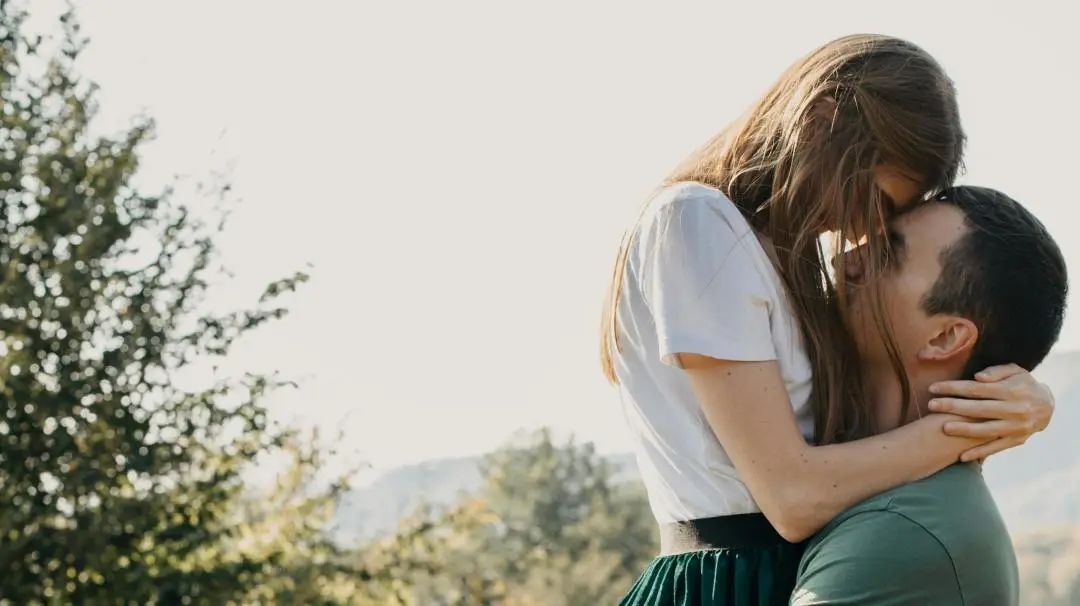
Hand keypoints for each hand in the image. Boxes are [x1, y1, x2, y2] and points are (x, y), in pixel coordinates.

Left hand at [927, 364, 1053, 461]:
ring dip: (963, 430)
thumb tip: (978, 377)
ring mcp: (1016, 427)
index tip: (933, 388)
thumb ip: (996, 371)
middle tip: (930, 405)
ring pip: (986, 430)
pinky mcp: (1017, 440)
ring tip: (943, 428)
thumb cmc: (1023, 384)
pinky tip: (961, 457)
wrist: (1048, 406)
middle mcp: (1015, 409)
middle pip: (978, 409)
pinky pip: (996, 448)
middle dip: (952, 407)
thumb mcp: (1015, 370)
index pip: (976, 389)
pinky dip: (979, 453)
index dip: (953, 388)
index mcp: (1011, 390)